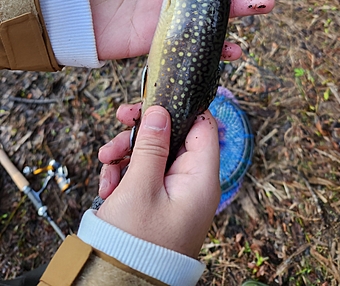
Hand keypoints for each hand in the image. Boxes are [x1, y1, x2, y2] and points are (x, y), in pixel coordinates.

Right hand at [96, 105, 220, 257]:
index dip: (179, 109)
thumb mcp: (140, 187)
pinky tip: (110, 186)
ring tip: (106, 167)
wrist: (120, 283)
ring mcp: (176, 193)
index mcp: (200, 178)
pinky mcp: (161, 202)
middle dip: (142, 134)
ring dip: (128, 155)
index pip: (202, 127)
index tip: (151, 101)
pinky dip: (126, 174)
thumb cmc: (135, 242)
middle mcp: (193, 183)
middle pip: (173, 138)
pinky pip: (146, 174)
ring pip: (155, 155)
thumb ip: (151, 145)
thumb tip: (160, 111)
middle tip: (118, 126)